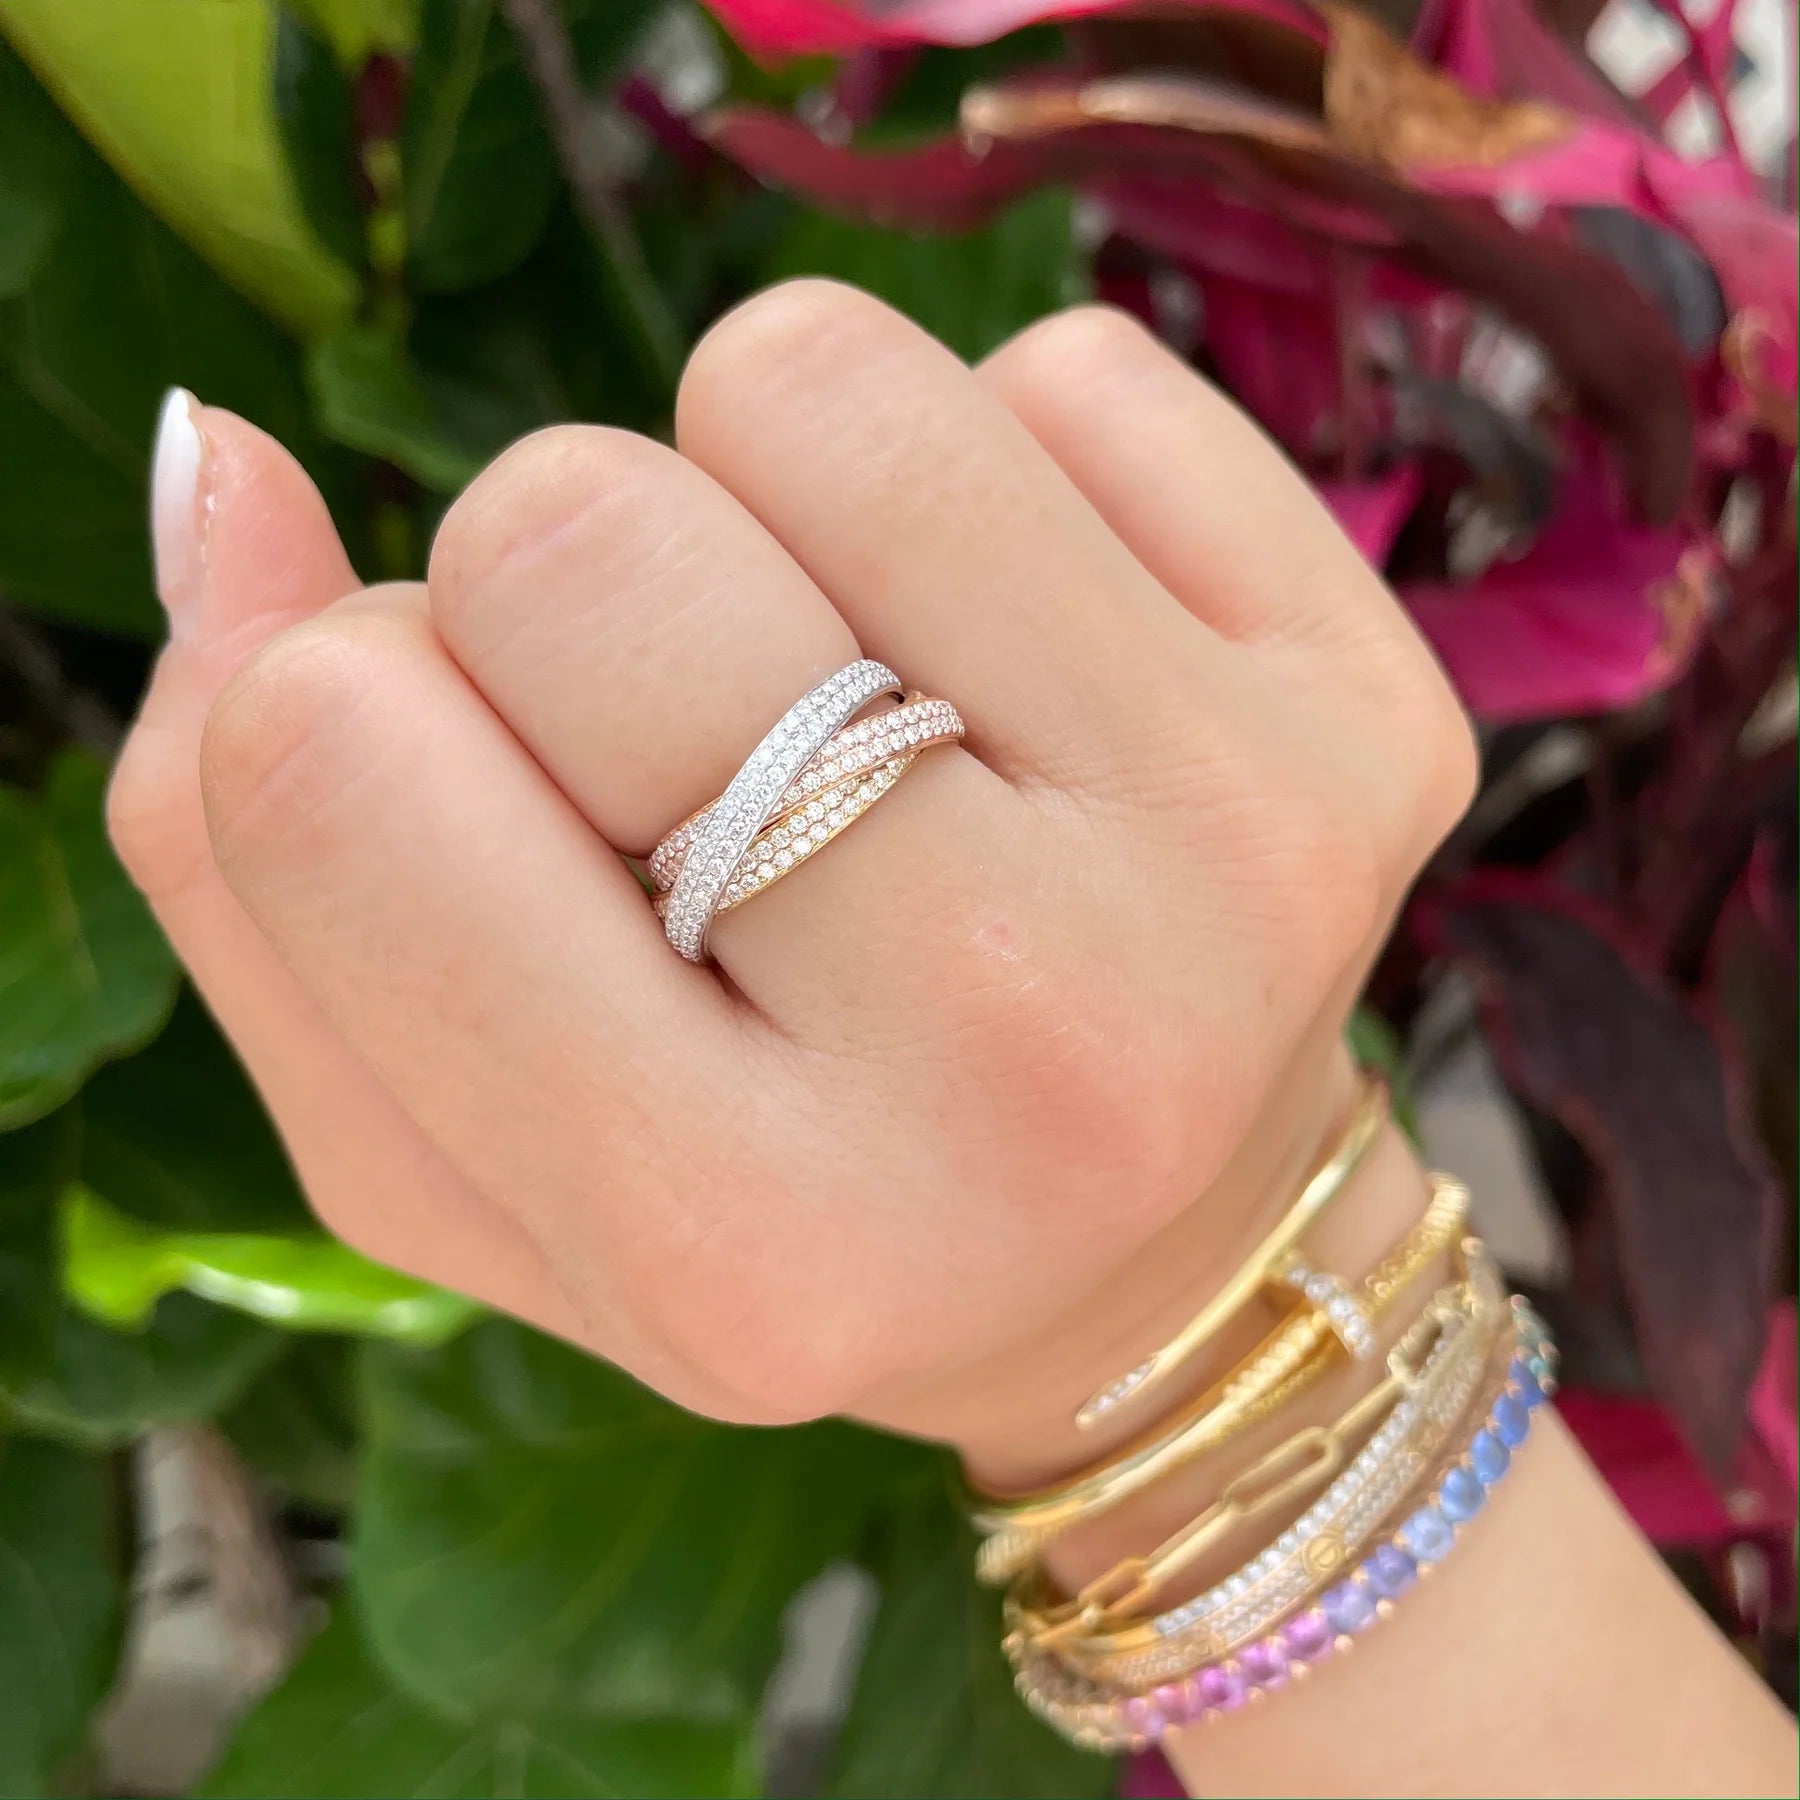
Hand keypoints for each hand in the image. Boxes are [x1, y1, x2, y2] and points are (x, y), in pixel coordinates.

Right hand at [115, 282, 1473, 1469]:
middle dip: (558, 598)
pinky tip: (1027, 676)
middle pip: (572, 529)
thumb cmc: (766, 1197)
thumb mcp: (452, 1149)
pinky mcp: (1370, 722)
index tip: (484, 807)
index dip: (345, 706)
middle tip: (690, 762)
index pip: (331, 755)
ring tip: (849, 694)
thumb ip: (246, 861)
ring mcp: (1232, 870)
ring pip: (807, 383)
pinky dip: (985, 482)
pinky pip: (1064, 374)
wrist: (1149, 1247)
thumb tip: (220, 470)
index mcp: (739, 1244)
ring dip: (756, 497)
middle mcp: (1019, 1066)